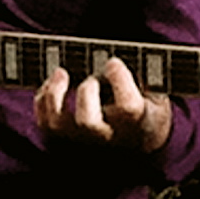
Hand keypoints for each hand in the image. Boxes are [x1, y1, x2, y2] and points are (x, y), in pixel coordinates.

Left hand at [34, 55, 171, 153]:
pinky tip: (54, 82)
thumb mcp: (157, 95)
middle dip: (86, 93)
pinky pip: (44, 122)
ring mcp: (83, 141)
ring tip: (61, 73)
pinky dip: (43, 99)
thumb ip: (145, 78)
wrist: (138, 141)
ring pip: (58, 124)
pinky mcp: (64, 139)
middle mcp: (107, 137)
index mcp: (137, 124)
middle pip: (88, 122)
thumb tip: (116, 57)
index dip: (119, 81)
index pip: (128, 108)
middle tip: (91, 79)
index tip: (113, 62)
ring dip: (55, 94)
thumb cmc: (145, 110)